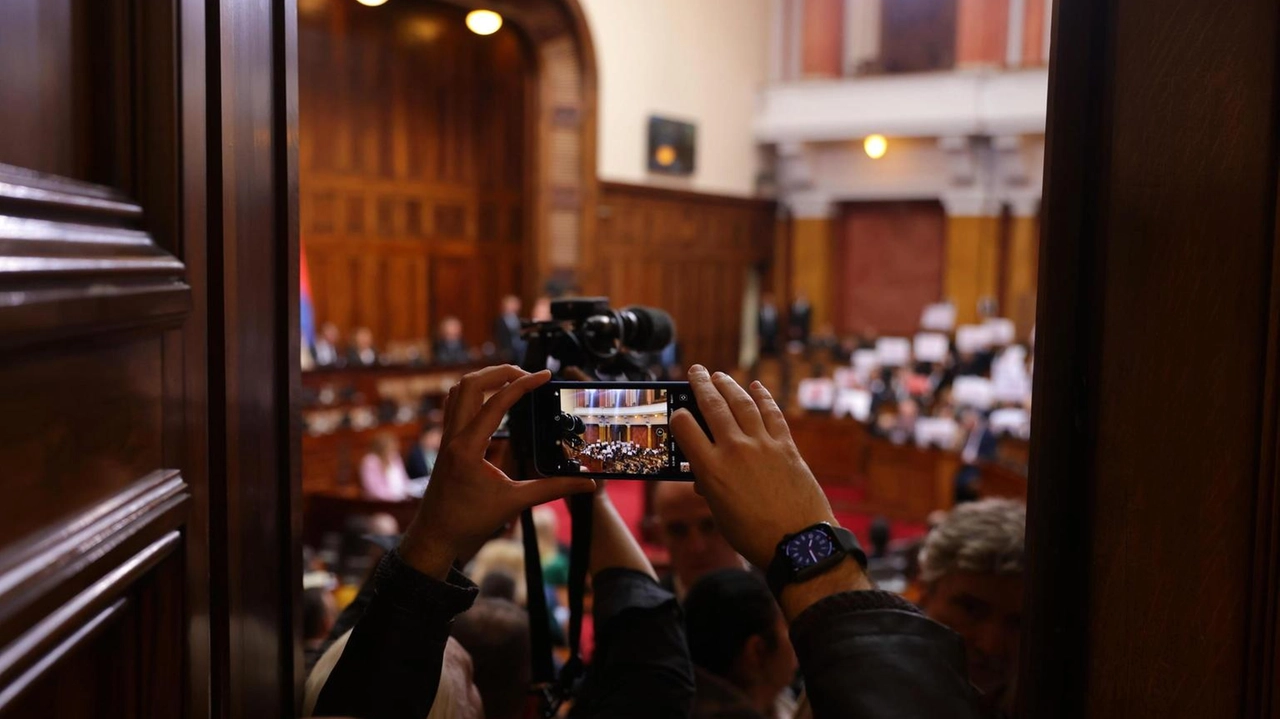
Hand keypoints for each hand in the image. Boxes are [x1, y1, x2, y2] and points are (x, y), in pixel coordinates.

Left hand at [399, 366, 597, 578]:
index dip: (523, 384)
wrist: (435, 537)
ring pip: (458, 390)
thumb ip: (553, 489)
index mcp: (468, 447)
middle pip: (470, 383)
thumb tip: (587, 483)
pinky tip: (493, 401)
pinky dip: (473, 394)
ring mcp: (445, 438)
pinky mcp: (446, 443)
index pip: (496, 402)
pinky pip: (454, 405)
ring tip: (513, 381)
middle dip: (501, 372)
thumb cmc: (469, 522)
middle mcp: (453, 437)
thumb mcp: (515, 502)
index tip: (544, 375)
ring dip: (485, 379)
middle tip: (529, 374)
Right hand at [668, 365, 837, 568]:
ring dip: (729, 385)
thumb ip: (710, 486)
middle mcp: (734, 450)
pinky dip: (763, 397)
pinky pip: (772, 414)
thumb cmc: (754, 535)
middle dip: (701, 385)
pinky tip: (755, 387)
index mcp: (711, 469)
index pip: (685, 427)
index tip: (677, 412)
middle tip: (696, 372)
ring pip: (742, 403)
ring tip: (719, 376)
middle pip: (712, 406)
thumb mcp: (720, 512)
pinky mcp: (786, 446)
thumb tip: (705, 474)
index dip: (678, 416)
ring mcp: (763, 445)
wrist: (798, 542)